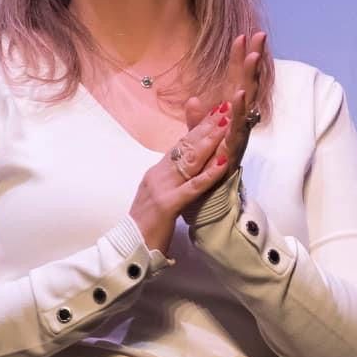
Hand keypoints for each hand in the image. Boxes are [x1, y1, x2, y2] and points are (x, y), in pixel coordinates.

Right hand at [129, 102, 235, 253]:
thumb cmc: (147, 226)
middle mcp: (157, 175)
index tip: (215, 112)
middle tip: (225, 107)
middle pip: (186, 146)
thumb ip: (170, 181)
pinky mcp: (167, 205)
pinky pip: (192, 187)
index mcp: (156, 173)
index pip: (180, 145)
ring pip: (189, 160)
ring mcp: (161, 189)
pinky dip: (209, 173)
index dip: (198, 128)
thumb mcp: (159, 197)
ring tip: (227, 123)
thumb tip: (181, 167)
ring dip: (209, 140)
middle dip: (206, 126)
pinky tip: (224, 162)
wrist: (129, 249)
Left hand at [183, 30, 265, 169]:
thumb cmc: (202, 169)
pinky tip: (239, 94)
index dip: (238, 61)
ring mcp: (238, 135)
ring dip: (250, 79)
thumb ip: (195, 121)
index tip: (242, 36)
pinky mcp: (233, 149)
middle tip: (259, 36)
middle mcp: (238, 123)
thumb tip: (193, 100)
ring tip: (253, 57)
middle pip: (246, 86)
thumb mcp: (196, 140)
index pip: (235, 82)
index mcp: (228, 118)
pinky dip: (238, 111)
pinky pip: (237, 127)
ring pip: (246, 102)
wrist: (203, 199)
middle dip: (252, 61)